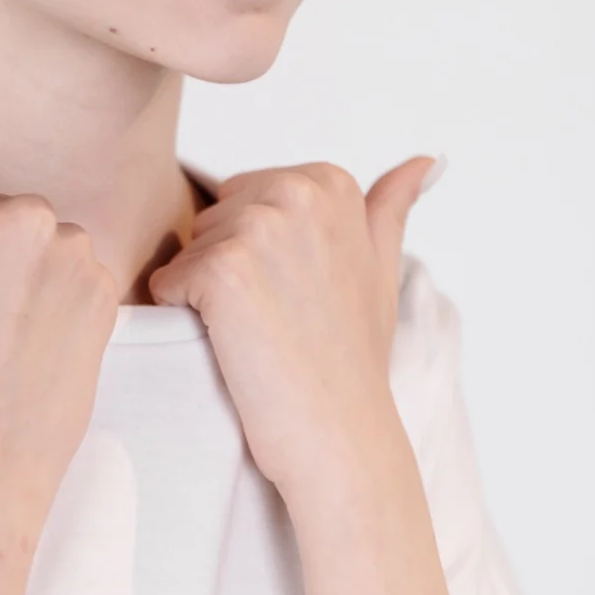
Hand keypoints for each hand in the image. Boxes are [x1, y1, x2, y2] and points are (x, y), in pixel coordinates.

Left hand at [147, 156, 437, 495]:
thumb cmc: (351, 356)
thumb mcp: (380, 268)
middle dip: (228, 264)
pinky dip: (181, 314)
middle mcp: (296, 192)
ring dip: (204, 291)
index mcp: (330, 182)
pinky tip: (228, 343)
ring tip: (256, 329)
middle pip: (211, 215)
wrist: (337, 434)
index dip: (259, 251)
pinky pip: (167, 279)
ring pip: (188, 247)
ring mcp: (258, 228)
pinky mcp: (221, 269)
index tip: (297, 290)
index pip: (243, 194)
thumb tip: (426, 160)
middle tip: (276, 315)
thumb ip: (391, 207)